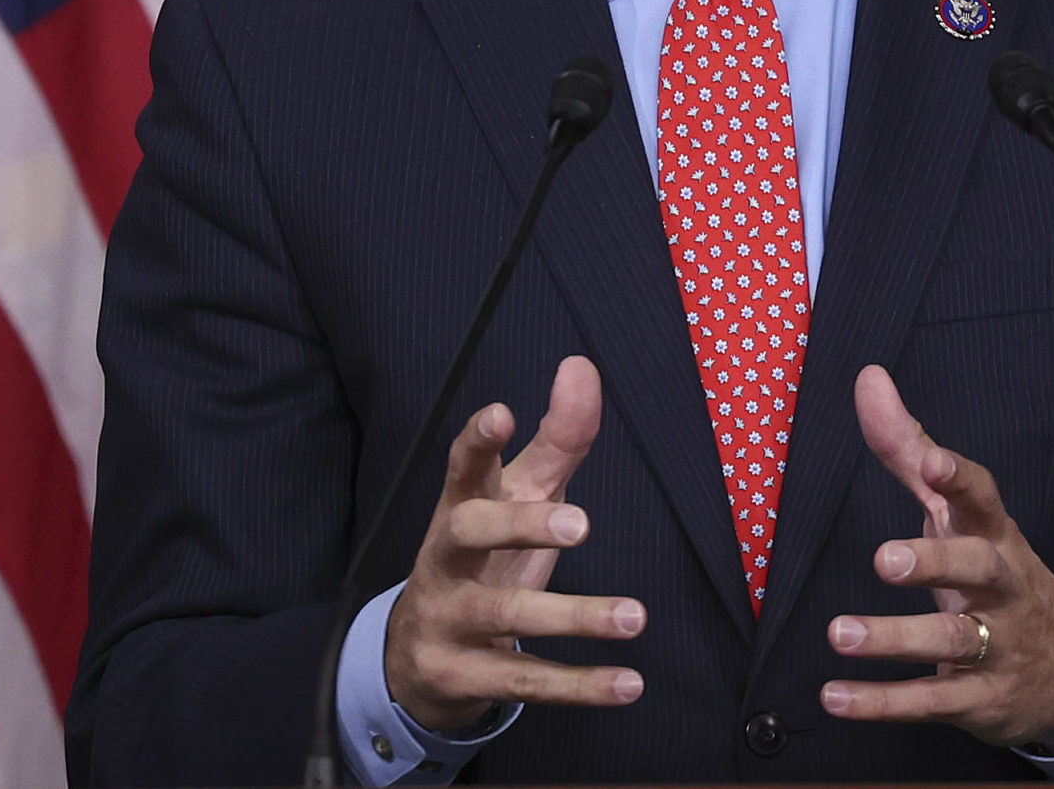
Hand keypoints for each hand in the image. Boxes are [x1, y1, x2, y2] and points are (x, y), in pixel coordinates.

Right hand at [383, 356, 645, 733]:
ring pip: (505, 615)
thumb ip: (556, 440)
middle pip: (469, 531)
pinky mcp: (463, 676)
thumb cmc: (486, 558)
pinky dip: (579, 686)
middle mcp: (446, 559)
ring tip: (634, 616)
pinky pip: (524, 681)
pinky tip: (628, 683)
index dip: (477, 441)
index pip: (462, 467)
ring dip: (573, 616)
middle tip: (581, 525)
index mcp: (461, 507)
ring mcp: (449, 619)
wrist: (419, 658)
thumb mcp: (520, 498)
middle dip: (521, 525)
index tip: (501, 415)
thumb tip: (581, 367)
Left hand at [819, 365, 1053, 752]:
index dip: (961, 479)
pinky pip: (933, 702)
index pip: (984, 500)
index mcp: (995, 536)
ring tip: (841, 633)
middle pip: (979, 568)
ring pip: (953, 641)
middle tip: (885, 559)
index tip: (933, 462)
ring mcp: (998, 646)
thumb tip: (869, 379)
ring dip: (896, 639)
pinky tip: (837, 697)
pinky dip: (883, 702)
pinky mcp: (983, 700)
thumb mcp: (959, 515)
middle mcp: (1001, 587)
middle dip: (936, 561)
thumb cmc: (997, 576)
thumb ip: (909, 450)